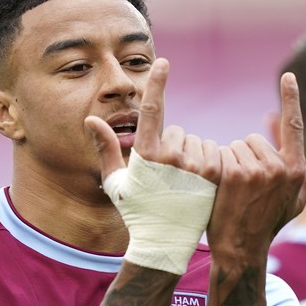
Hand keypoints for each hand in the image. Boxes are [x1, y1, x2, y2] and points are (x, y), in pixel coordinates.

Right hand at [84, 58, 221, 275]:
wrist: (165, 242)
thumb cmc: (136, 212)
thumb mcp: (115, 183)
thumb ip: (104, 148)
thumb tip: (91, 119)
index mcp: (145, 155)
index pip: (151, 110)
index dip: (157, 83)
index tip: (163, 62)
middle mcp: (171, 157)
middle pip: (177, 132)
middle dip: (173, 147)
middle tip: (166, 177)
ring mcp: (195, 165)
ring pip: (196, 141)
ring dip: (191, 156)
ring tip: (182, 184)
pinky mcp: (214, 174)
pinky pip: (212, 152)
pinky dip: (207, 163)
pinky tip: (198, 185)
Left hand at [207, 71, 305, 258]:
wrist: (241, 247)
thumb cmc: (269, 224)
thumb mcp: (296, 201)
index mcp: (296, 169)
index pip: (294, 125)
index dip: (291, 98)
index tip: (288, 76)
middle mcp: (281, 167)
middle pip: (254, 139)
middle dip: (246, 156)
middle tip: (245, 186)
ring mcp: (258, 170)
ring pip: (237, 147)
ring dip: (232, 162)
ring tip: (234, 190)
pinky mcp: (235, 173)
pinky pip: (223, 153)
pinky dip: (219, 166)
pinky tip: (221, 187)